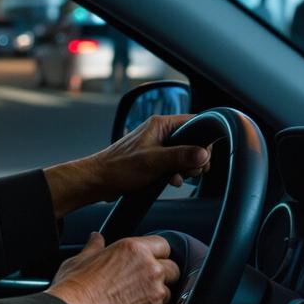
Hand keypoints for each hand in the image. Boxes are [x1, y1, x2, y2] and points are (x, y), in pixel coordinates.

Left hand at [43, 114, 210, 215]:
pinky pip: (173, 164)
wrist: (99, 180)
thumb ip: (180, 156)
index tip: (205, 155)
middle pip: (192, 140)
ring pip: (184, 154)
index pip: (194, 122)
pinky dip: (176, 173)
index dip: (204, 139)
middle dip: (195, 158)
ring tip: (177, 178)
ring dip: (185, 168)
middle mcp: (160, 132)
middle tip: (191, 171)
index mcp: (160, 124)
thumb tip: (204, 153)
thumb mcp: (154, 161)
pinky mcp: (154, 159)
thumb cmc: (119, 167)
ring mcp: (157, 145)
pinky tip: (171, 181)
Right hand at [46, 232, 180, 303]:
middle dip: (161, 275)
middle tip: (140, 282)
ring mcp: (155, 297)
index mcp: (135, 251)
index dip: (155, 252)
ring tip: (130, 302)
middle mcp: (151, 271)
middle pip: (172, 270)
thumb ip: (95, 247)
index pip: (163, 245)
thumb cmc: (74, 288)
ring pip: (166, 295)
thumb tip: (96, 238)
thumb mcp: (81, 259)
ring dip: (154, 297)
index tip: (147, 259)